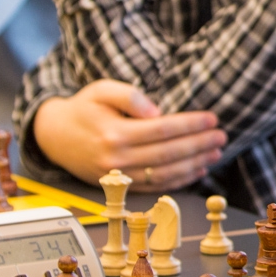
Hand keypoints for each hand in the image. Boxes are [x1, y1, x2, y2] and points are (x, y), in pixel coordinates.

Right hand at [33, 79, 226, 191]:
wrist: (54, 136)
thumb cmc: (83, 108)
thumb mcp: (102, 90)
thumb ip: (130, 96)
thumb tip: (157, 112)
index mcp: (114, 134)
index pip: (162, 130)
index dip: (190, 125)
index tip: (211, 118)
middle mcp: (117, 159)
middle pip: (168, 154)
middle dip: (199, 145)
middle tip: (221, 136)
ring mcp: (118, 177)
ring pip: (165, 174)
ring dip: (194, 164)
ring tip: (215, 152)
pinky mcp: (120, 186)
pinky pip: (155, 186)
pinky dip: (180, 180)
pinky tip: (198, 169)